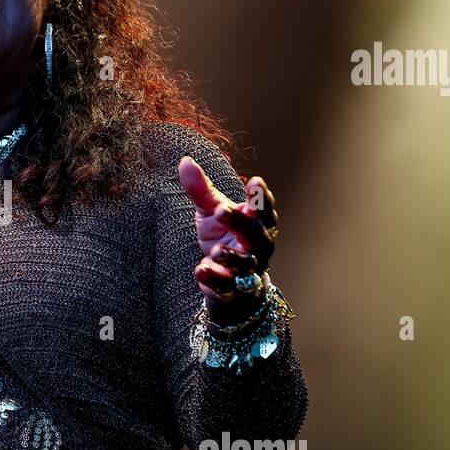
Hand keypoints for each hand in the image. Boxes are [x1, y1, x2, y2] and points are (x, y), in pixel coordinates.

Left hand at [177, 156, 279, 325]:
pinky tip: (200, 270)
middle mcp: (259, 246)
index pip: (264, 209)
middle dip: (241, 222)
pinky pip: (226, 285)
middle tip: (221, 210)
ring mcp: (248, 269)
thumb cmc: (223, 234)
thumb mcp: (211, 210)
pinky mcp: (232, 289)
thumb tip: (184, 160)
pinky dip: (214, 279)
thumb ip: (201, 189)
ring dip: (232, 256)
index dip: (261, 197)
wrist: (224, 275)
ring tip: (216, 250)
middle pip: (256, 234)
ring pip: (246, 264)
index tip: (254, 181)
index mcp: (258, 223)